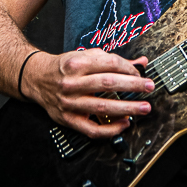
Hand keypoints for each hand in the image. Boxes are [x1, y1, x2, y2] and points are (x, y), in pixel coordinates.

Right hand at [21, 49, 154, 137]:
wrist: (36, 78)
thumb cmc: (64, 67)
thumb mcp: (86, 56)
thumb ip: (113, 60)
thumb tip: (140, 63)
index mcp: (78, 63)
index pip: (110, 64)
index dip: (129, 69)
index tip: (140, 74)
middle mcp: (72, 83)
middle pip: (107, 84)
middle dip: (132, 86)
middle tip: (149, 87)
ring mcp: (69, 102)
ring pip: (102, 107)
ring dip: (126, 108)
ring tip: (143, 108)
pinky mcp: (68, 119)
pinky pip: (91, 129)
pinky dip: (110, 129)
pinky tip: (124, 124)